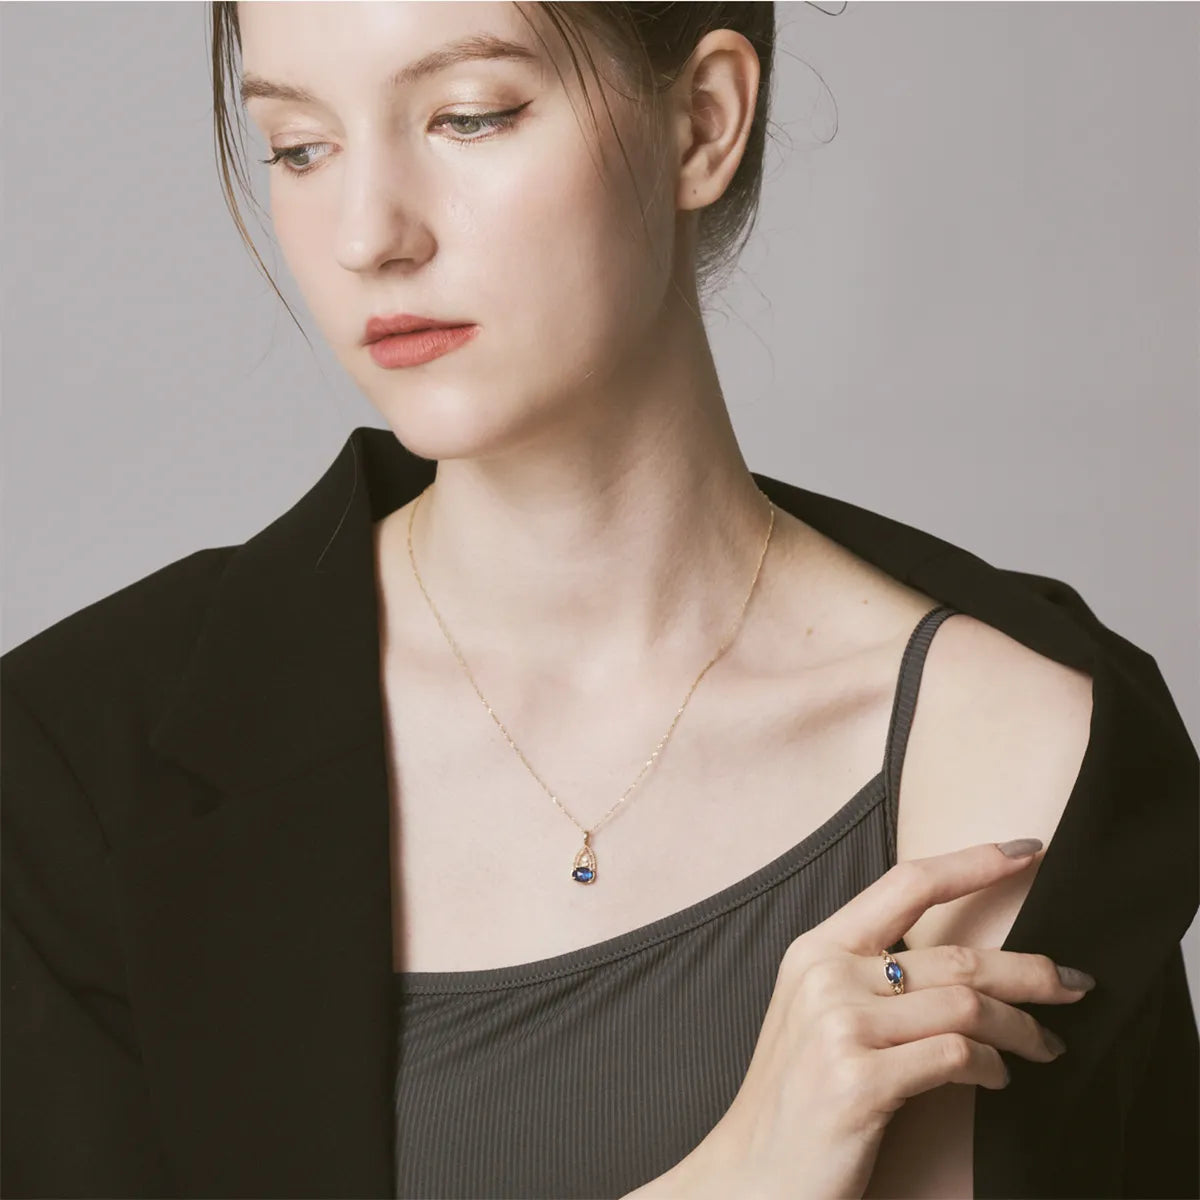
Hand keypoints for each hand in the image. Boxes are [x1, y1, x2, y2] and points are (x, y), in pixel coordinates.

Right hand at [665, 839, 1093, 1199]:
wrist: (751, 1170)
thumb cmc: (796, 1093)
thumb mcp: (820, 1012)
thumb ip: (873, 974)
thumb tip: (966, 964)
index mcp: (816, 948)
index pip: (906, 884)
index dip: (973, 862)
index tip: (1028, 851)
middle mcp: (826, 976)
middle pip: (954, 954)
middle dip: (1030, 970)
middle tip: (1075, 984)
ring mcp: (840, 1027)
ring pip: (965, 1005)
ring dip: (1021, 1028)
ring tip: (1044, 1046)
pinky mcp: (860, 1082)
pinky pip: (955, 1057)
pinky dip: (991, 1067)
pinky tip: (996, 1078)